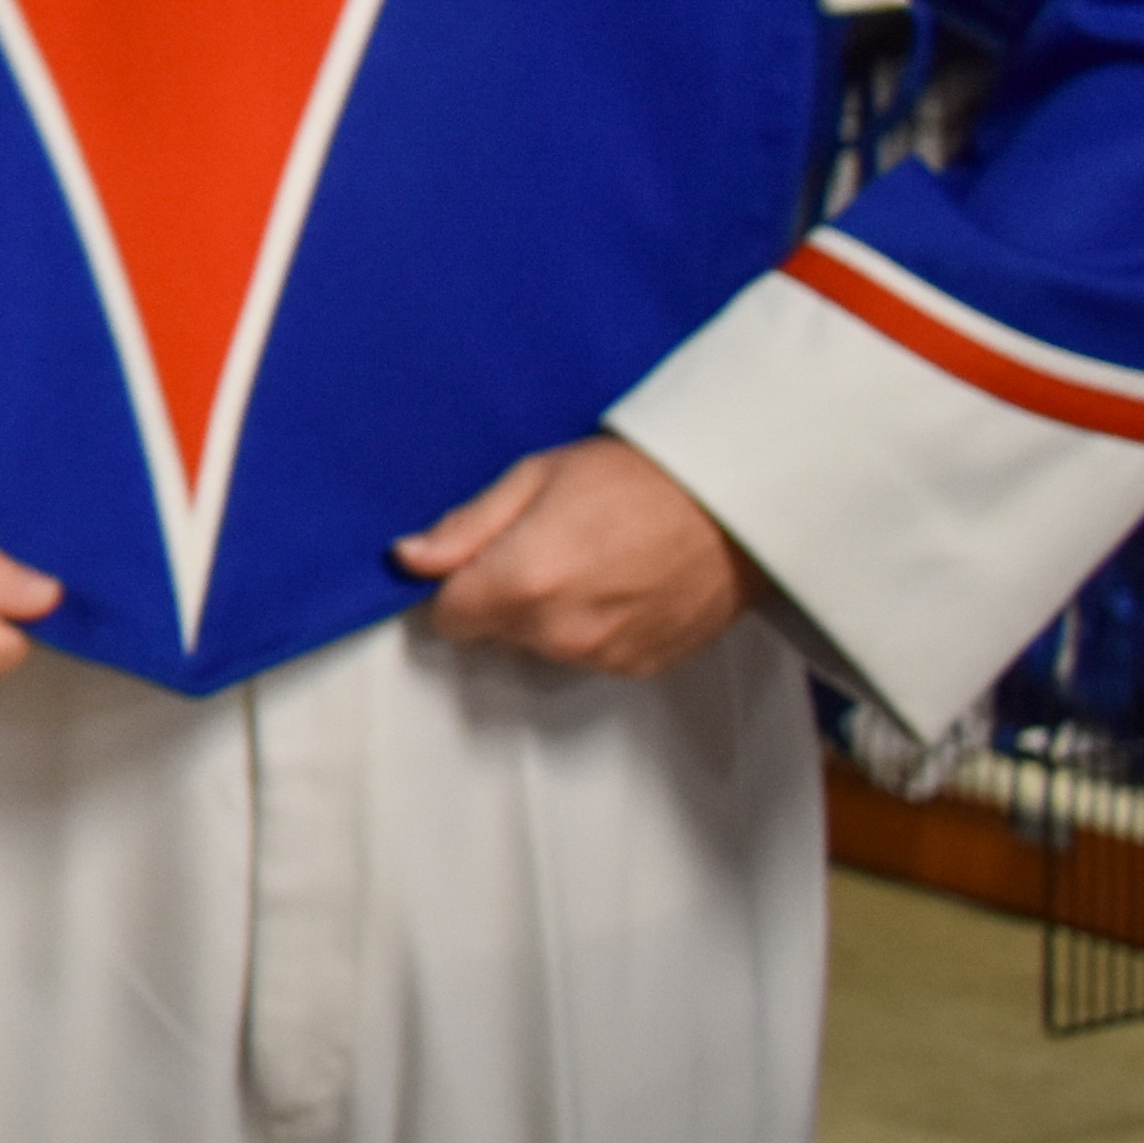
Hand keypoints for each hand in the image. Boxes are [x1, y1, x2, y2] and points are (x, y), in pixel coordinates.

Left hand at [395, 436, 758, 677]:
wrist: (733, 505)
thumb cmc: (639, 478)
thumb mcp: (536, 476)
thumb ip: (466, 527)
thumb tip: (410, 559)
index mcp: (522, 581)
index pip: (448, 618)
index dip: (455, 585)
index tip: (477, 559)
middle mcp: (558, 631)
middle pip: (493, 631)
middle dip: (503, 594)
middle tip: (546, 542)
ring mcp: (601, 654)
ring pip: (540, 645)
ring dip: (549, 612)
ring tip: (592, 557)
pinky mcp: (638, 666)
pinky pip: (588, 654)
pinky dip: (593, 626)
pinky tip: (620, 582)